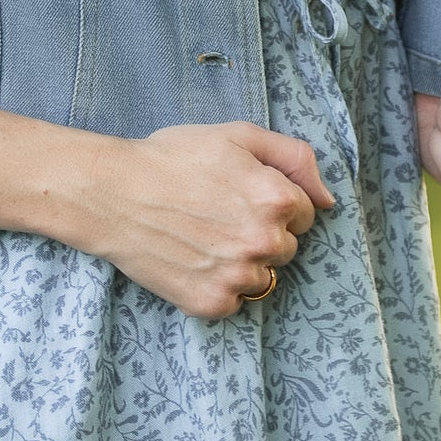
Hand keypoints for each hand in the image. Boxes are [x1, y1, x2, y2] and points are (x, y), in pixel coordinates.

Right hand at [83, 123, 335, 319]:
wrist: (112, 194)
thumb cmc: (172, 159)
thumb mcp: (238, 136)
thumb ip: (294, 158)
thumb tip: (329, 200)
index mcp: (276, 199)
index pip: (305, 213)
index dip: (274, 202)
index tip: (240, 195)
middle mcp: (263, 241)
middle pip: (286, 248)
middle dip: (261, 232)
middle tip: (218, 215)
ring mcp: (237, 276)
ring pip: (264, 277)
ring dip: (243, 263)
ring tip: (205, 238)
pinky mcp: (212, 303)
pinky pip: (235, 301)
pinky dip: (219, 286)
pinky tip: (193, 260)